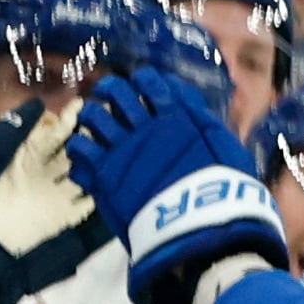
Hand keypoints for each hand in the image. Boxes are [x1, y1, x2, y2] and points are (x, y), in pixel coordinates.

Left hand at [65, 68, 287, 303]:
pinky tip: (86, 157)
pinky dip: (79, 149)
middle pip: (115, 91)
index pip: (150, 79)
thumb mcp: (224, 147)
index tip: (142, 91)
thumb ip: (204, 125)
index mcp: (176, 114)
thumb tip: (192, 108)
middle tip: (108, 100)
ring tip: (94, 128)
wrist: (202, 223)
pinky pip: (80, 149)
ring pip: (92, 115)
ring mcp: (123, 149)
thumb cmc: (223, 189)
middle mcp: (145, 125)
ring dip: (90, 117)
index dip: (143, 80)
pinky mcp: (106, 175)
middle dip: (109, 91)